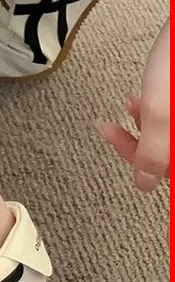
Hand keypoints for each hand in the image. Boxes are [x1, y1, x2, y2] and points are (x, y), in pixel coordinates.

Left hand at [98, 18, 169, 192]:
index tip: (134, 176)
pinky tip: (139, 98)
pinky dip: (156, 111)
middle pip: (172, 156)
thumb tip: (144, 183)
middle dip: (142, 143)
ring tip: (131, 106)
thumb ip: (153, 150)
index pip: (173, 174)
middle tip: (113, 130)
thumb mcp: (161, 109)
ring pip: (171, 136)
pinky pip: (172, 117)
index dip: (151, 178)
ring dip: (146, 126)